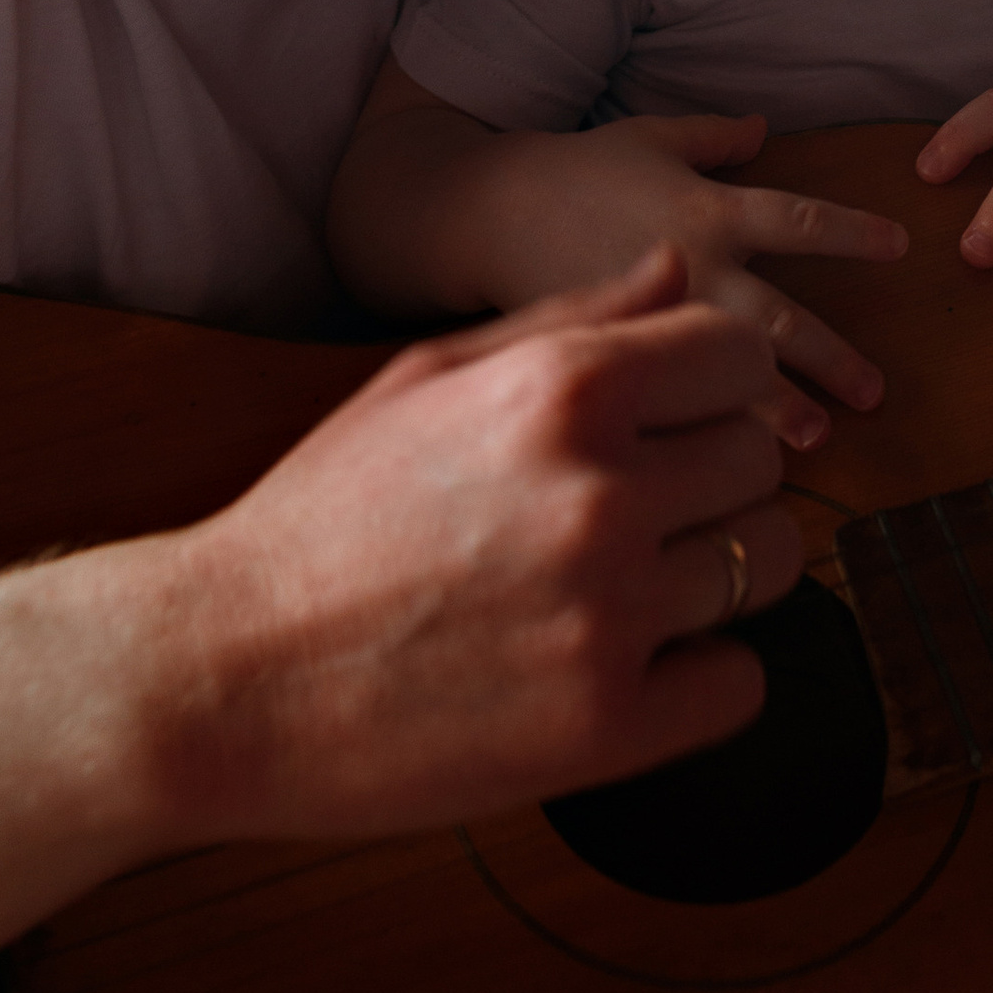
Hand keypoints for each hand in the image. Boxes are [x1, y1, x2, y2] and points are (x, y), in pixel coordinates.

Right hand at [166, 246, 810, 846]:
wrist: (223, 673)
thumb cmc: (321, 516)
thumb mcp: (426, 380)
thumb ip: (570, 319)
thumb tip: (678, 265)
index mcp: (560, 388)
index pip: (741, 356)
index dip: (713, 389)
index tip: (670, 424)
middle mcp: (600, 491)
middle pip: (764, 460)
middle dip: (711, 480)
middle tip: (627, 515)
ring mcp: (610, 613)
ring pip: (769, 565)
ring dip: (713, 574)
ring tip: (618, 588)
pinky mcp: (609, 726)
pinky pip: (741, 683)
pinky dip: (698, 678)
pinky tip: (619, 664)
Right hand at [481, 113, 907, 439]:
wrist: (479, 213)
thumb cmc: (567, 169)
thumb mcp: (644, 136)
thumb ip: (709, 135)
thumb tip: (763, 127)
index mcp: (706, 208)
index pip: (799, 222)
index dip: (853, 232)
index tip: (900, 246)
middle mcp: (693, 267)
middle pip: (779, 317)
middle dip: (831, 356)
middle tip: (874, 391)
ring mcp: (657, 320)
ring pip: (732, 371)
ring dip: (780, 406)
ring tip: (819, 437)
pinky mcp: (616, 358)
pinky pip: (675, 400)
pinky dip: (706, 427)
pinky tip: (729, 457)